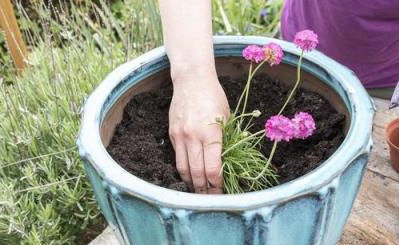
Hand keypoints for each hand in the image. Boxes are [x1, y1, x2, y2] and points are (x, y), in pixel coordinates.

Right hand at [169, 72, 229, 193]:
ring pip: (183, 168)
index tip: (221, 191)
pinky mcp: (172, 133)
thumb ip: (224, 140)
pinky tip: (190, 174)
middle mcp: (193, 137)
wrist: (191, 79)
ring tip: (198, 191)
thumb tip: (225, 163)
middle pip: (196, 173)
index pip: (212, 169)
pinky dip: (184, 168)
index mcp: (211, 133)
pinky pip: (177, 156)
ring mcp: (180, 136)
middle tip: (209, 199)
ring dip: (191, 183)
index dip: (216, 184)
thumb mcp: (226, 118)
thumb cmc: (214, 96)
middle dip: (203, 189)